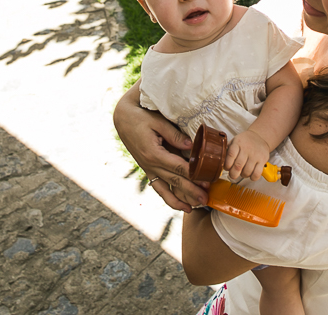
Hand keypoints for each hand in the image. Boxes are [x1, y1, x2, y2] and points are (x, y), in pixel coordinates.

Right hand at [114, 85, 207, 210]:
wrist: (122, 119)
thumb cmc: (141, 118)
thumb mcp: (157, 121)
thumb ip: (174, 135)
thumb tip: (191, 145)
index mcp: (153, 153)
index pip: (177, 166)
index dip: (192, 174)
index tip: (205, 180)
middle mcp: (150, 164)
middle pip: (174, 181)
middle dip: (191, 191)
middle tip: (205, 200)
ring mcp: (148, 169)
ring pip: (165, 190)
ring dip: (180, 200)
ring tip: (193, 209)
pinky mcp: (148, 169)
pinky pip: (158, 188)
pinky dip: (168, 198)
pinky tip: (179, 205)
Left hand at [225, 130, 271, 180]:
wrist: (259, 137)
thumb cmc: (244, 142)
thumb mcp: (234, 141)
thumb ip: (227, 150)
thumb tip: (219, 161)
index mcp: (238, 143)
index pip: (231, 155)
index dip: (227, 165)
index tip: (226, 168)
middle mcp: (247, 148)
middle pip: (238, 166)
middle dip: (233, 174)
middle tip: (232, 174)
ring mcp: (256, 155)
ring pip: (247, 171)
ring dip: (242, 175)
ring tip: (242, 172)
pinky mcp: (263, 160)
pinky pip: (257, 173)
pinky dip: (252, 177)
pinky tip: (250, 174)